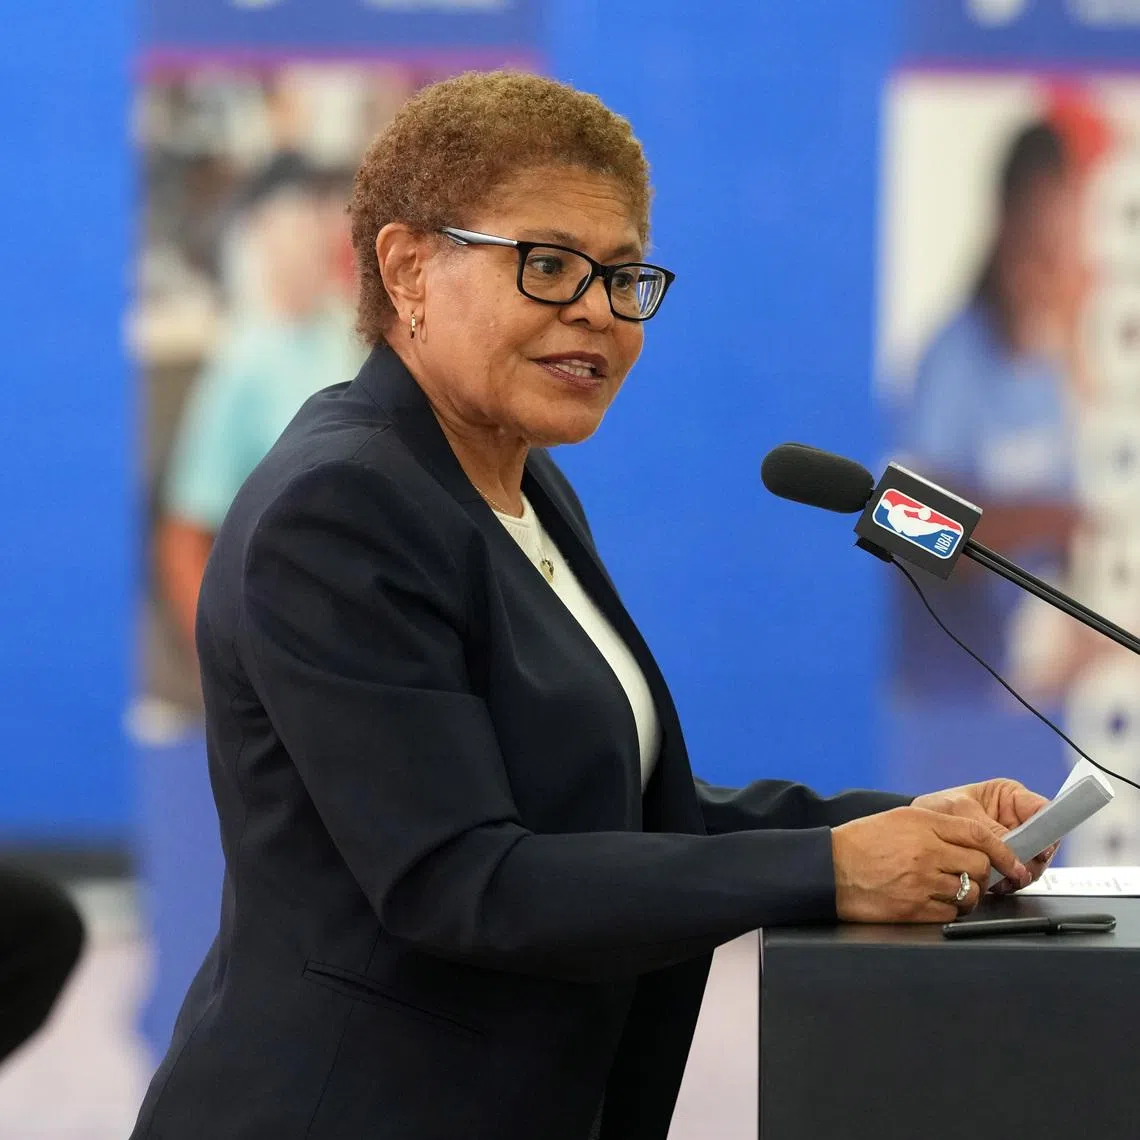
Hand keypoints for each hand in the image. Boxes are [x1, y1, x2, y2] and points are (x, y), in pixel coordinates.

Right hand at [831, 806, 1030, 922]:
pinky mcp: (914, 908)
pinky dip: (949, 910)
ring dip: (966, 894)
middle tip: (970, 875)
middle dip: (981, 873)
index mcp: (922, 823)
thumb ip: (935, 825)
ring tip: (947, 889)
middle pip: (979, 866)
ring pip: (969, 893)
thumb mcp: (896, 819)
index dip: (1002, 849)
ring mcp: (921, 881)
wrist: (828, 868)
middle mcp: (925, 850)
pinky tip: (933, 901)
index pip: (977, 834)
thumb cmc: (859, 843)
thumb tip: (972, 841)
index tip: (1014, 861)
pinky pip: (951, 913)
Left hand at [913, 779, 1057, 890]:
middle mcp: (1015, 819)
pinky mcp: (1001, 863)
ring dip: (1019, 874)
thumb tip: (1015, 853)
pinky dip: (1007, 883)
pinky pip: (1015, 876)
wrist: (912, 832)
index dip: (1047, 830)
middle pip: (1042, 843)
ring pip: (1032, 863)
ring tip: (1001, 878)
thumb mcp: (961, 812)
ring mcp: (1010, 843)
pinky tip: (995, 884)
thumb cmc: (935, 810)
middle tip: (1018, 870)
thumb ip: (989, 831)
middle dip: (1031, 859)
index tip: (1041, 849)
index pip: (1043, 811)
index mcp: (1009, 797)